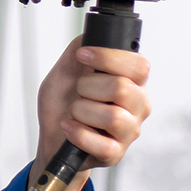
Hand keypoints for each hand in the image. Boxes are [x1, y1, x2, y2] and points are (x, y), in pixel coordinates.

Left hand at [36, 35, 151, 171]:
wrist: (52, 134)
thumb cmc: (64, 102)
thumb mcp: (66, 69)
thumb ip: (78, 50)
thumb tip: (91, 36)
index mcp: (132, 81)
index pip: (139, 65)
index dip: (108, 58)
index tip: (83, 56)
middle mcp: (137, 105)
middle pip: (122, 88)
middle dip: (87, 86)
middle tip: (78, 92)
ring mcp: (129, 131)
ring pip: (113, 117)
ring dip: (82, 111)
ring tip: (75, 112)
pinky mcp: (116, 153)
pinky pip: (102, 144)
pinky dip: (78, 133)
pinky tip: (69, 127)